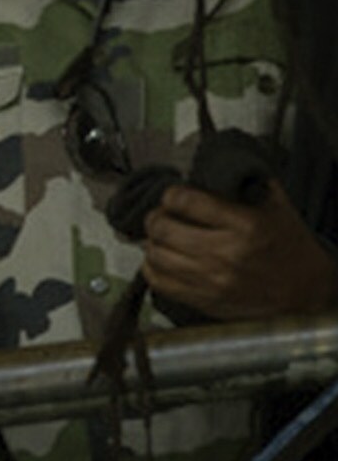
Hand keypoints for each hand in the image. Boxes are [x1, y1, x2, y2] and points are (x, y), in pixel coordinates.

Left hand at [143, 181, 337, 319]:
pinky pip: (160, 283)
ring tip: (162, 237)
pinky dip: (153, 268)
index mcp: (244, 225)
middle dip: (156, 216)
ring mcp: (212, 280)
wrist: (307, 294)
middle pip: (162, 228)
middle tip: (162, 214)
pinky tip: (163, 260)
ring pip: (156, 255)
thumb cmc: (292, 250)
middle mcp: (225, 254)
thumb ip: (248, 180)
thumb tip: (221, 159)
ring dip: (153, 242)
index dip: (172, 194)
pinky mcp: (205, 301)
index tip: (174, 195)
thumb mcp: (277, 206)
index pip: (184, 201)